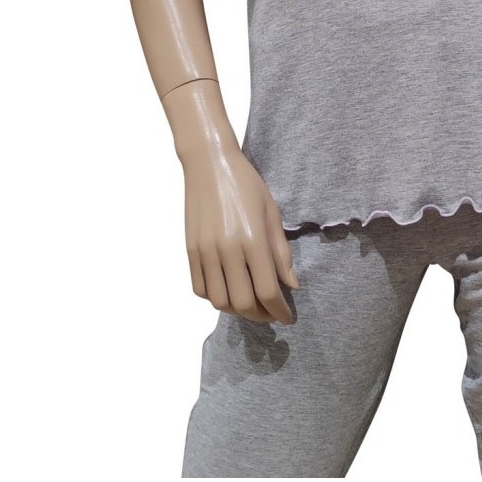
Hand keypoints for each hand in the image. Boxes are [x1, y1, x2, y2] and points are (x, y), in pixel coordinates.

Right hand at [182, 138, 299, 324]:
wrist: (209, 164)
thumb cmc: (247, 184)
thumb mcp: (272, 214)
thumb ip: (281, 252)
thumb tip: (291, 286)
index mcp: (253, 240)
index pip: (268, 291)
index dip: (279, 311)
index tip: (287, 317)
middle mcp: (227, 250)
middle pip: (243, 303)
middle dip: (261, 316)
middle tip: (271, 313)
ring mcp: (205, 252)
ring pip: (219, 301)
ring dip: (237, 310)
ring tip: (250, 304)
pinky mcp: (190, 250)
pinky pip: (200, 288)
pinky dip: (215, 298)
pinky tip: (228, 290)